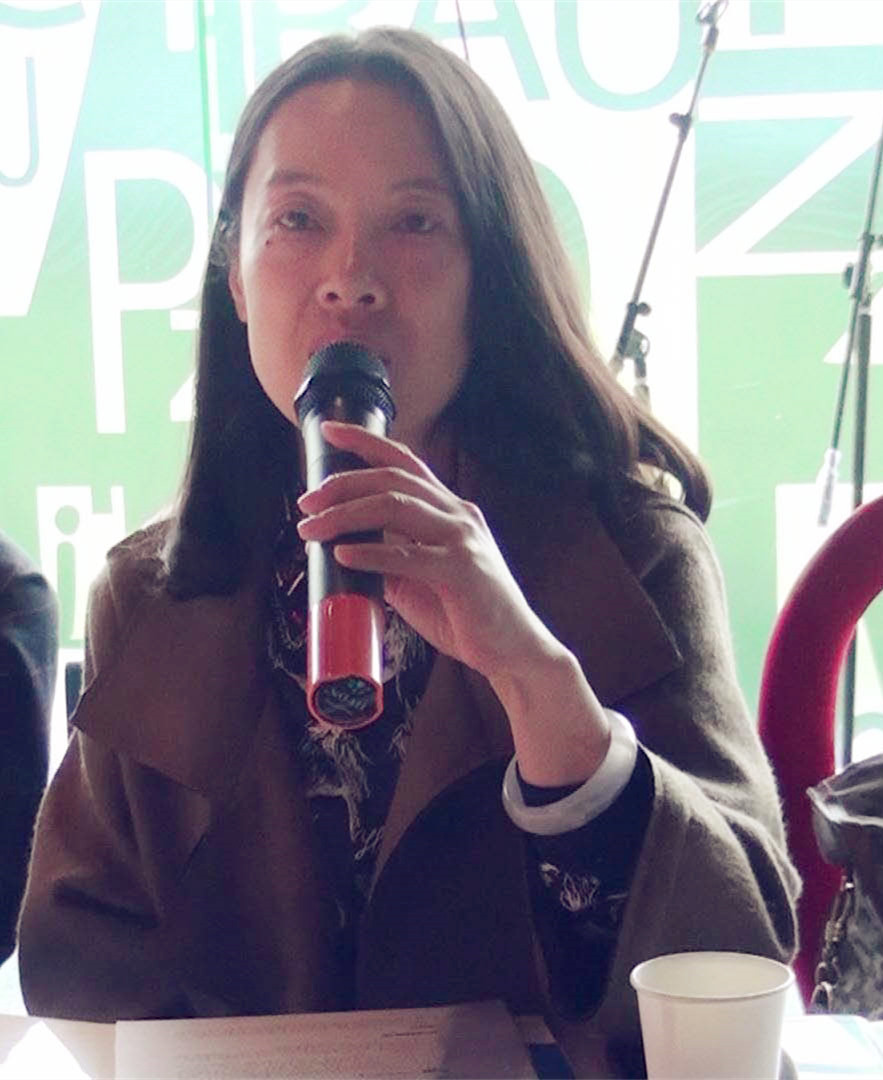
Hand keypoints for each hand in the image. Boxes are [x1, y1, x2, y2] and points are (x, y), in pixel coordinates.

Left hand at [295, 421, 555, 678]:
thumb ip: (390, 558)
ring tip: (312, 528)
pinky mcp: (461, 570)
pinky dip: (370, 552)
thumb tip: (347, 551)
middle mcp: (458, 514)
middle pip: (392, 479)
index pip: (405, 462)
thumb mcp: (420, 578)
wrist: (511, 650)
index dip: (365, 442)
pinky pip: (408, 554)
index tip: (329, 431)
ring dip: (345, 514)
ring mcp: (462, 539)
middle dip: (342, 484)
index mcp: (450, 510)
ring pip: (395, 506)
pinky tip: (343, 554)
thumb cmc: (467, 616)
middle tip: (306, 502)